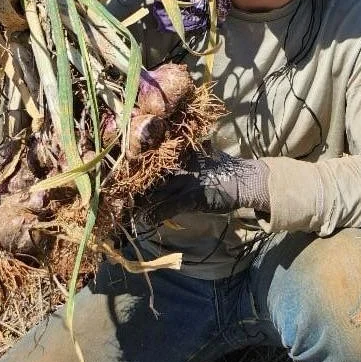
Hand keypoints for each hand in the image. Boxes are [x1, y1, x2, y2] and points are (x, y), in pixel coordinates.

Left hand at [133, 150, 269, 230]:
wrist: (244, 180)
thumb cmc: (225, 170)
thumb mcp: (208, 155)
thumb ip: (197, 150)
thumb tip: (193, 140)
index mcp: (184, 154)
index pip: (156, 157)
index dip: (139, 163)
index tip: (122, 168)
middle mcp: (182, 166)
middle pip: (152, 173)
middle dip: (135, 181)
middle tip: (115, 188)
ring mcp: (186, 181)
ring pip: (156, 190)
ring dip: (140, 200)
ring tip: (122, 207)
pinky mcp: (192, 198)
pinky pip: (169, 207)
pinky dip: (156, 214)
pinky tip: (144, 221)